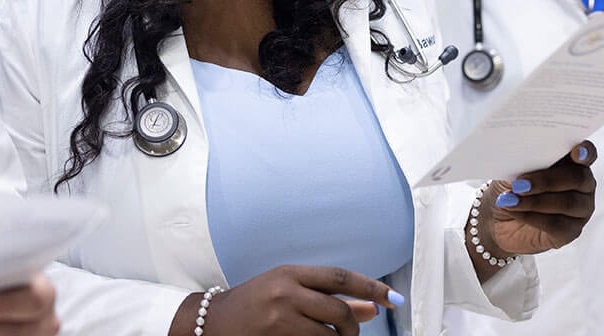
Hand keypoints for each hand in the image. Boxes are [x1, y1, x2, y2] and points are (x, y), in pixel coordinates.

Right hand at [168, 265, 397, 335]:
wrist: (211, 323)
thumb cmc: (253, 305)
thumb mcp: (289, 293)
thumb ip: (330, 299)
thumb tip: (371, 307)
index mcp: (290, 273)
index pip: (341, 278)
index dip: (371, 288)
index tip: (392, 298)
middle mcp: (285, 292)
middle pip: (339, 311)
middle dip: (353, 327)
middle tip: (349, 335)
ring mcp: (279, 319)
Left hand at [483, 141, 597, 258]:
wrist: (495, 220)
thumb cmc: (509, 188)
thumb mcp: (513, 170)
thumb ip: (526, 162)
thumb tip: (525, 158)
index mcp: (571, 163)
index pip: (587, 154)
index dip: (585, 152)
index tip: (575, 153)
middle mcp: (582, 186)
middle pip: (578, 178)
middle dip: (546, 180)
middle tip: (519, 184)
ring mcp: (580, 210)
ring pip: (568, 203)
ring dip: (535, 201)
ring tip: (510, 199)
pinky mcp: (570, 232)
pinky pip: (558, 225)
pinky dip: (532, 216)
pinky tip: (514, 211)